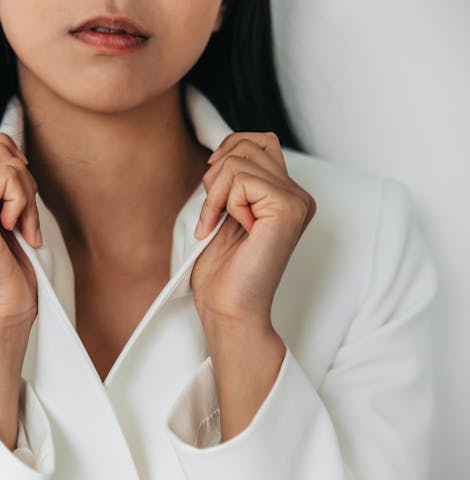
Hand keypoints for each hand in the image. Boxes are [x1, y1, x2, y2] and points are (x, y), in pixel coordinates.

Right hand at [0, 132, 42, 449]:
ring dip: (26, 192)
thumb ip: (3, 186)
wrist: (2, 311)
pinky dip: (23, 202)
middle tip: (23, 216)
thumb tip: (18, 152)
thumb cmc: (11, 272)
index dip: (7, 154)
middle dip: (22, 174)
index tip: (21, 197)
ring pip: (3, 155)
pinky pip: (6, 174)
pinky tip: (18, 231)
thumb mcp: (10, 218)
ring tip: (23, 228)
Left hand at [191, 132, 316, 334]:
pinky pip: (241, 178)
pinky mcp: (288, 208)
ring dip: (215, 191)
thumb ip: (233, 181)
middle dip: (217, 174)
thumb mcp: (224, 212)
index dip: (228, 150)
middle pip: (249, 144)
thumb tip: (224, 149)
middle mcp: (298, 196)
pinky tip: (226, 227)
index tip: (211, 182)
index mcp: (285, 196)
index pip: (259, 142)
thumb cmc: (222, 271)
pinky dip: (221, 202)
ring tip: (216, 222)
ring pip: (240, 158)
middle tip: (213, 212)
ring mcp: (297, 201)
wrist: (227, 307)